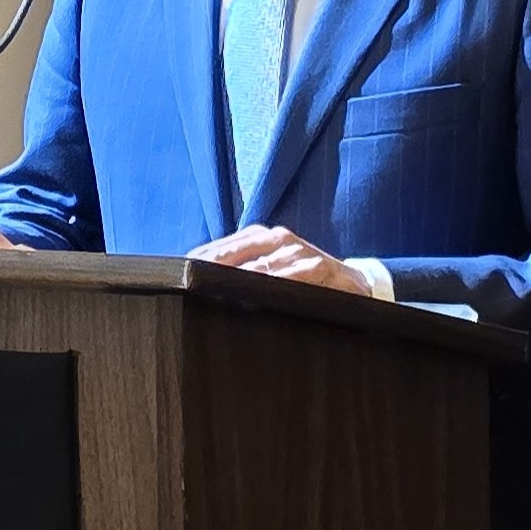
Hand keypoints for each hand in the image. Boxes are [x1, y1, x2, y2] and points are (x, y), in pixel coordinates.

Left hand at [189, 225, 371, 293]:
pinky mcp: (319, 265)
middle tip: (189, 283)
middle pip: (235, 252)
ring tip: (216, 289)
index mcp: (260, 237)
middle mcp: (277, 238)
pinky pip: (293, 274)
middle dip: (212, 268)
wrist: (352, 282)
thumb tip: (197, 285)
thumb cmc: (303, 280)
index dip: (199, 262)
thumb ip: (240, 276)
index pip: (221, 247)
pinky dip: (277, 282)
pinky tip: (261, 292)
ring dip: (240, 278)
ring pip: (261, 264)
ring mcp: (298, 250)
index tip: (177, 277)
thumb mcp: (271, 273)